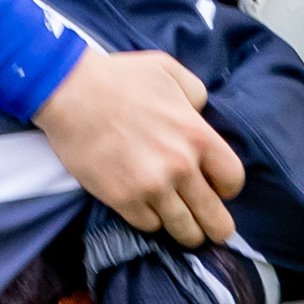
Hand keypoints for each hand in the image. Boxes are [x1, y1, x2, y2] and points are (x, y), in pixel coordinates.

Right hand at [35, 47, 241, 247]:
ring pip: (183, 230)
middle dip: (215, 227)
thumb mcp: (169, 71)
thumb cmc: (119, 78)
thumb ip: (195, 93)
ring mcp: (151, 187)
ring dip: (185, 232)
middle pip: (214, 217)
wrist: (70, 92)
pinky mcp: (122, 199)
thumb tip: (200, 113)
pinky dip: (150, 221)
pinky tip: (147, 210)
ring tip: (182, 230)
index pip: (233, 180)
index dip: (227, 189)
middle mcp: (180, 166)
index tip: (217, 190)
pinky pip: (148, 226)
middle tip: (211, 230)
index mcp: (197, 135)